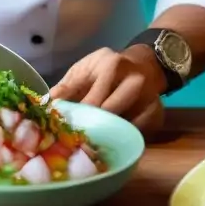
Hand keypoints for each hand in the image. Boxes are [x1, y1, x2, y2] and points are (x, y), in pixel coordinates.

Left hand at [49, 47, 166, 133]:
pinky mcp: (157, 114)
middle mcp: (134, 81)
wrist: (144, 64)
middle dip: (92, 126)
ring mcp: (149, 98)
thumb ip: (68, 86)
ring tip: (91, 141)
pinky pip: (137, 133)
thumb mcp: (86, 68)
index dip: (76, 115)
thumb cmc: (107, 68)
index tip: (63, 128)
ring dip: (107, 134)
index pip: (91, 99)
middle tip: (76, 139)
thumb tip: (47, 103)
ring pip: (124, 126)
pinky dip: (123, 137)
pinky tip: (111, 138)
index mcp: (112, 66)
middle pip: (109, 114)